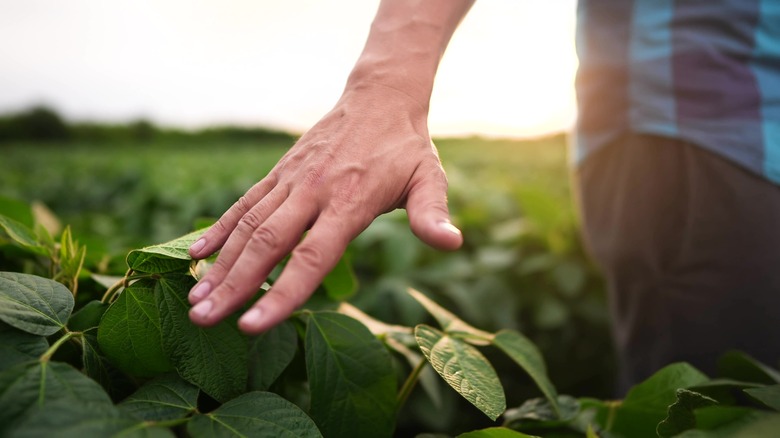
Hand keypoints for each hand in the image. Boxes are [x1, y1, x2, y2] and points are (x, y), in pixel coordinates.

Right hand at [187, 85, 462, 333]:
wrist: (379, 97)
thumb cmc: (405, 148)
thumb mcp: (429, 178)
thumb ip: (431, 213)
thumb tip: (453, 243)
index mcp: (349, 201)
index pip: (311, 257)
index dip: (281, 293)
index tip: (252, 326)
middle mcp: (313, 191)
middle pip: (267, 244)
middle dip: (233, 286)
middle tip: (201, 321)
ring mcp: (291, 180)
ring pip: (247, 225)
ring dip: (219, 265)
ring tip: (194, 301)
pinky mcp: (280, 172)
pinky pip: (244, 203)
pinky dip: (219, 229)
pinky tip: (196, 255)